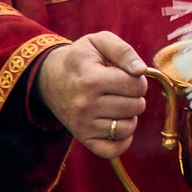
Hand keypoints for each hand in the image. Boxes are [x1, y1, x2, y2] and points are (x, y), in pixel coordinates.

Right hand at [38, 32, 151, 159]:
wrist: (50, 77)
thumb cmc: (81, 58)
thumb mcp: (99, 42)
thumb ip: (123, 50)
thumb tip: (141, 71)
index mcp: (91, 80)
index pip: (136, 85)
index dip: (138, 78)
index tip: (126, 75)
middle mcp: (85, 105)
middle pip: (135, 106)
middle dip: (135, 96)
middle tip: (119, 89)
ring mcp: (83, 125)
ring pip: (128, 127)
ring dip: (129, 115)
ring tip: (117, 103)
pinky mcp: (83, 138)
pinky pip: (113, 150)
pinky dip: (122, 140)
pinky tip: (117, 124)